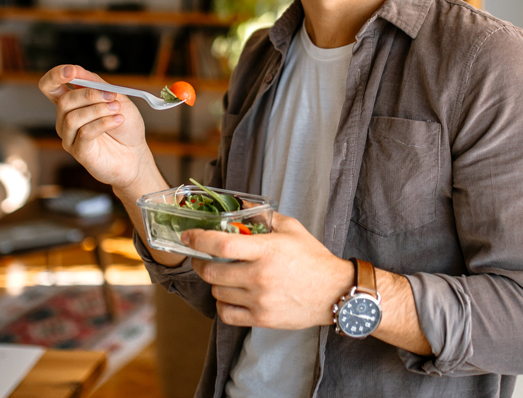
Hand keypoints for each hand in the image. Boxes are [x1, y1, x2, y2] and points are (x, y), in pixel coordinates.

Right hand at [38, 64, 152, 189]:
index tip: (72, 71)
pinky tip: (118, 120)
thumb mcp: (116, 97)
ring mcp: (70, 137)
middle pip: (64, 101)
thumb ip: (96, 84)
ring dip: (98, 110)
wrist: (136, 154)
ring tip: (117, 109)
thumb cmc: (125, 126)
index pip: (50, 86)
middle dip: (89, 95)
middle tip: (112, 96)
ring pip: (73, 118)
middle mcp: (65, 119)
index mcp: (72, 103)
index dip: (55, 76)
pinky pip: (85, 133)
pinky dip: (103, 123)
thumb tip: (77, 71)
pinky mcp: (79, 152)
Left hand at [186, 214, 353, 328]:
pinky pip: (226, 314)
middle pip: (211, 271)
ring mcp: (259, 299)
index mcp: (266, 249)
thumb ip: (265, 216)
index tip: (188, 236)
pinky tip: (229, 296)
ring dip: (215, 282)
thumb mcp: (292, 229)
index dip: (198, 238)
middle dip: (200, 262)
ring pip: (217, 292)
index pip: (222, 243)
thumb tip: (240, 204)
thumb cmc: (313, 258)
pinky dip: (222, 305)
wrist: (334, 292)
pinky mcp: (261, 318)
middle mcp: (259, 275)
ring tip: (223, 275)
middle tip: (201, 258)